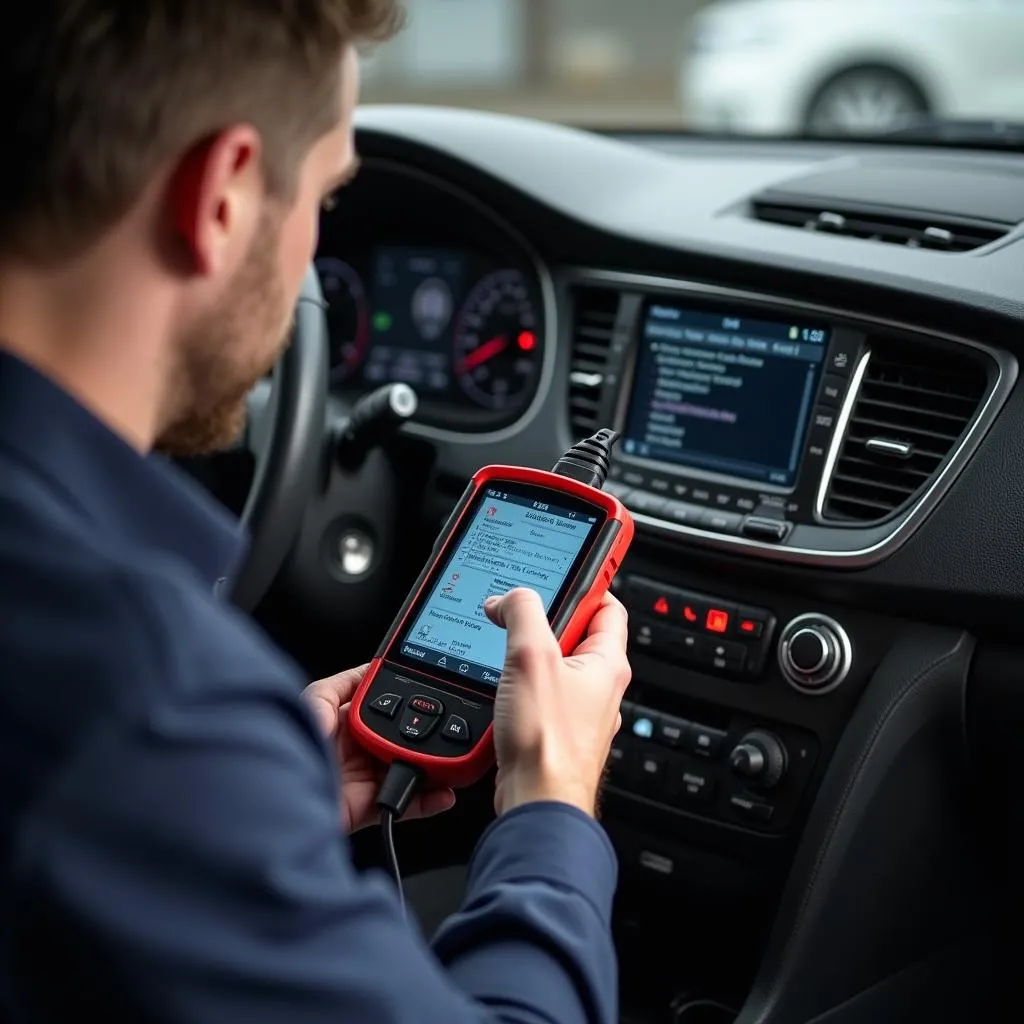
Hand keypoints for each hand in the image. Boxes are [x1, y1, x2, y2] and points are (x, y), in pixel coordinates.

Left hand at [303, 665, 455, 832]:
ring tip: (449, 761)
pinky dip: (428, 801)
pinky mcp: (366, 808)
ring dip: (431, 768)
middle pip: (400, 741)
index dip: (406, 705)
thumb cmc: (288, 746)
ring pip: (408, 771)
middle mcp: (354, 752)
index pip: (382, 711)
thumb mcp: (314, 700)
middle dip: (424, 738)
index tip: (428, 697)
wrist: (278, 797)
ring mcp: (361, 780)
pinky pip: (405, 804)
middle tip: (445, 730)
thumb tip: (372, 669)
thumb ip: (343, 683)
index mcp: (342, 726)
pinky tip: (444, 792)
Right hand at [483, 588, 630, 818]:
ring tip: (503, 653)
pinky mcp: (553, 733)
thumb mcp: (532, 658)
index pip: (607, 605)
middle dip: (543, 622)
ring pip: (552, 667)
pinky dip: (516, 687)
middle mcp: (598, 688)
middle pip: (574, 634)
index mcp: (607, 663)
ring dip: (526, 657)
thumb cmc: (547, 744)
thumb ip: (523, 614)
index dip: (587, 582)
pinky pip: (537, 697)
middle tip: (517, 615)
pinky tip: (497, 689)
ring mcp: (577, 713)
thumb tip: (511, 598)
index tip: (570, 566)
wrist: (536, 805)